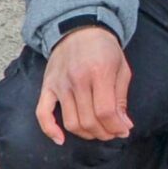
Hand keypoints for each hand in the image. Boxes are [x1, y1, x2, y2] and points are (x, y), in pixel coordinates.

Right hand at [37, 25, 131, 145]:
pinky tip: (61, 140)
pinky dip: (50, 130)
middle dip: (104, 133)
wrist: (79, 28)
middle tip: (112, 132)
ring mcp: (60, 84)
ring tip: (97, 131)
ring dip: (86, 134)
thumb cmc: (104, 49)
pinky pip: (42, 113)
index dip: (116, 127)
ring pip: (71, 122)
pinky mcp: (47, 86)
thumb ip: (121, 98)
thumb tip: (124, 126)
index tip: (124, 130)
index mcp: (99, 72)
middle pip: (89, 120)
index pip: (105, 112)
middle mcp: (77, 79)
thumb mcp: (121, 69)